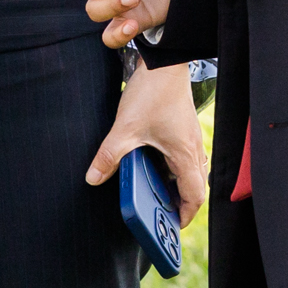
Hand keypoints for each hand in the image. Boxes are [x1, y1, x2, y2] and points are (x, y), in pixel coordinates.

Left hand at [85, 59, 207, 226]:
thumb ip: (109, 155)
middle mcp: (193, 150)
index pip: (195, 196)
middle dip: (179, 203)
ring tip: (154, 192)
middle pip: (195, 187)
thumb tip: (92, 178)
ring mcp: (191, 138)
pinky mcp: (184, 128)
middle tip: (160, 213)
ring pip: (191, 172)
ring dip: (175, 185)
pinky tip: (152, 163)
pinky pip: (184, 157)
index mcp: (185, 155)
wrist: (165, 61)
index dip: (185, 215)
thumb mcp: (125, 127)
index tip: (172, 226)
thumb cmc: (152, 92)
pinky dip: (172, 168)